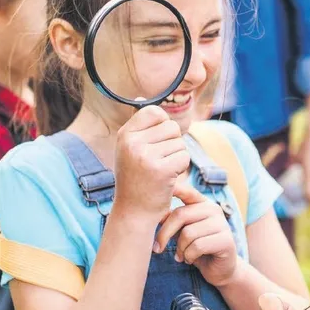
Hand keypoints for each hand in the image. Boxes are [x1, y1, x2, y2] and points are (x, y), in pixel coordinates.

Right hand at [112, 106, 188, 220]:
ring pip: (180, 143)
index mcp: (125, 134)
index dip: (163, 126)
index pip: (154, 111)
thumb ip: (139, 126)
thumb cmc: (135, 179)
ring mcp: (145, 156)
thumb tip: (143, 97)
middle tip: (159, 162)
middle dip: (172, 144)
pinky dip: (181, 169)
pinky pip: (184, 157)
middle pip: (172, 127)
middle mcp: (132, 142)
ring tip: (162, 171)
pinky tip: (168, 179)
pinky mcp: (161, 170)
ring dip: (177, 158)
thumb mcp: (130, 149)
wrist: (134, 212)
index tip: (157, 143)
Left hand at [154, 183, 238, 285]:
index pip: (186, 191)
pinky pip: (197, 246)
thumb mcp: (182, 231)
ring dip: (180, 249)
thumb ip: (172, 219)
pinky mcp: (226, 240)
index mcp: (203, 203)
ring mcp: (222, 224)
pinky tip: (190, 259)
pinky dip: (189, 256)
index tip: (156, 188)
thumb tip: (151, 211)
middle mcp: (214, 209)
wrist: (219, 269)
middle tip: (157, 248)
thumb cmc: (197, 248)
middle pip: (180, 215)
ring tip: (181, 256)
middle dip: (164, 234)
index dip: (173, 188)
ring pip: (188, 233)